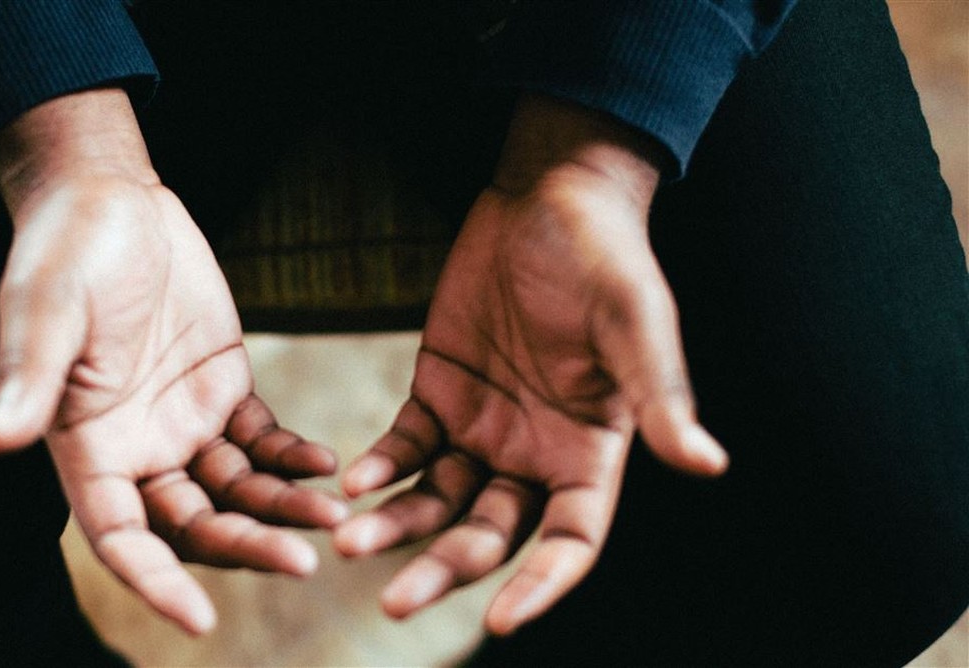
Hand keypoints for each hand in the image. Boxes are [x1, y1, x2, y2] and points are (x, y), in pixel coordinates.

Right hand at [0, 89, 346, 634]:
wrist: (111, 198)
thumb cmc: (64, 250)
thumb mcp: (44, 309)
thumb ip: (31, 379)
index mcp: (86, 445)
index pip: (118, 536)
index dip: (154, 583)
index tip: (200, 621)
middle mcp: (136, 449)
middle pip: (192, 526)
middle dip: (245, 548)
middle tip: (303, 563)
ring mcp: (182, 422)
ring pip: (236, 491)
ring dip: (283, 508)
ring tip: (337, 516)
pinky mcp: (222, 388)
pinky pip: (262, 441)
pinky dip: (292, 458)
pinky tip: (327, 464)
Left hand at [333, 95, 727, 635]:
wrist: (550, 197)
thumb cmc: (607, 258)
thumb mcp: (636, 323)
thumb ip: (658, 395)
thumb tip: (708, 463)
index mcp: (592, 450)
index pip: (570, 540)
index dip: (541, 584)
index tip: (501, 621)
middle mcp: (535, 453)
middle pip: (490, 534)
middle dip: (444, 569)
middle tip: (392, 602)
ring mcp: (483, 427)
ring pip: (437, 500)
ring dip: (397, 524)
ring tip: (350, 543)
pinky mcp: (438, 393)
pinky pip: (406, 446)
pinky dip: (382, 467)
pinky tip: (353, 481)